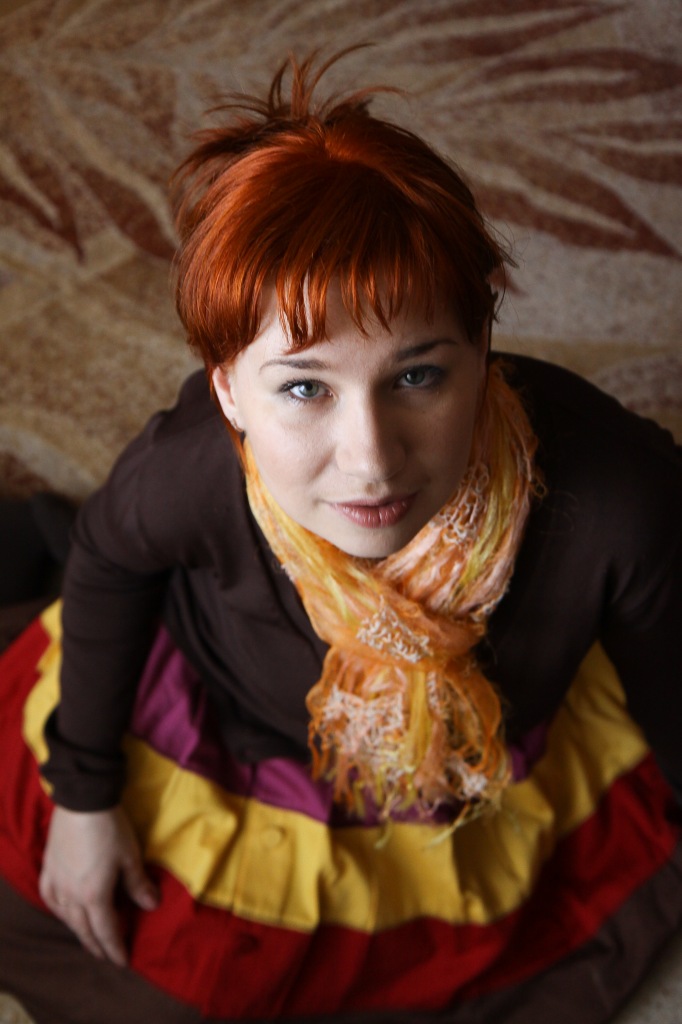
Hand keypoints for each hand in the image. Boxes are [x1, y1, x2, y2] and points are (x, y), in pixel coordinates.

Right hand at [39, 804, 158, 965]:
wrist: (82, 801)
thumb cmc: (111, 829)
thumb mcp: (130, 857)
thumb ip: (138, 884)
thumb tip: (152, 905)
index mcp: (94, 896)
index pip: (106, 931)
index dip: (115, 948)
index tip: (123, 961)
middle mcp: (71, 896)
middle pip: (84, 929)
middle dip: (97, 945)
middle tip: (107, 956)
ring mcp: (57, 882)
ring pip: (66, 917)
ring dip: (79, 930)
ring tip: (89, 937)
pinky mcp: (48, 868)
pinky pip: (50, 899)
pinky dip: (59, 911)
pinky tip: (64, 912)